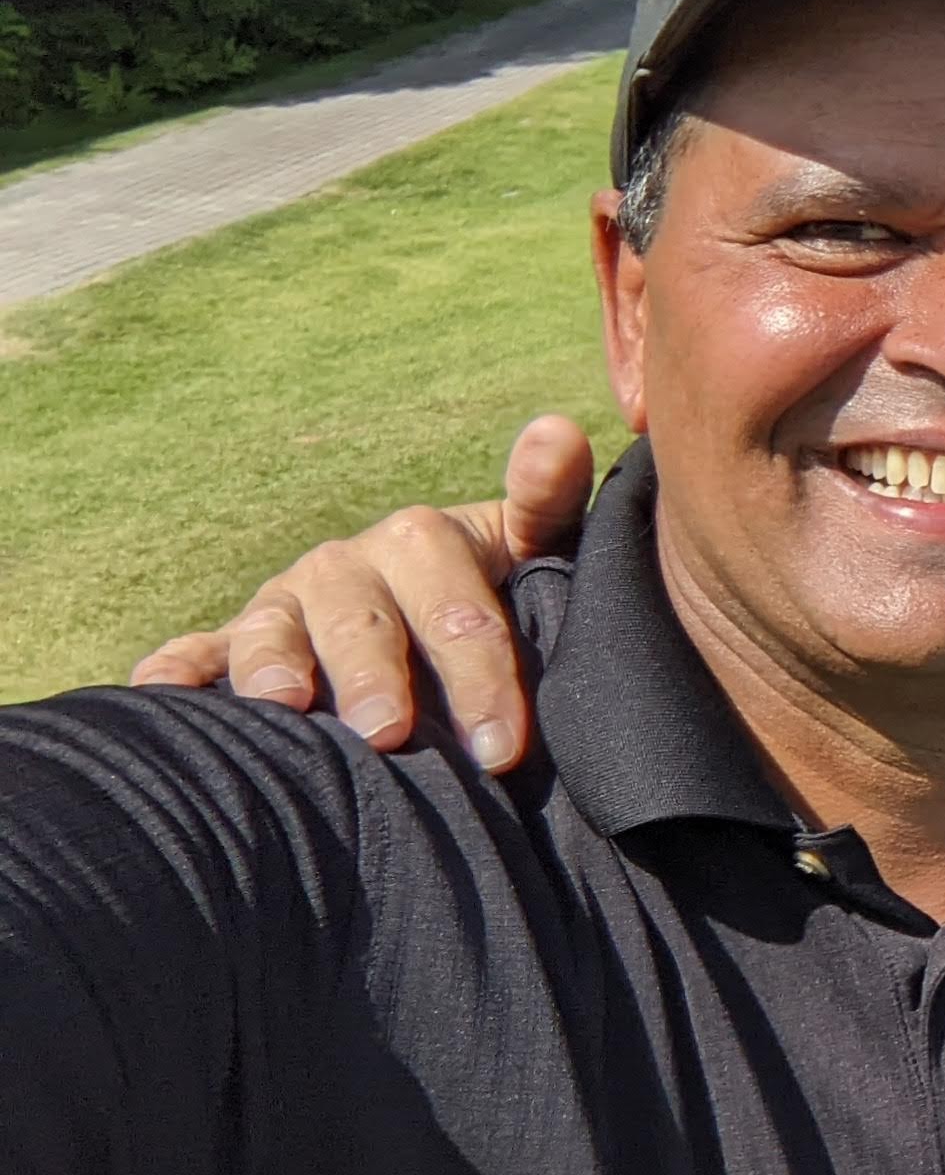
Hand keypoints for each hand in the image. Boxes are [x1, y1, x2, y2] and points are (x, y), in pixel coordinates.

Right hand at [128, 416, 595, 768]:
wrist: (423, 599)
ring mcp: (288, 603)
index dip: (479, 671)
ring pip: (273, 631)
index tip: (501, 745)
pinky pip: (198, 651)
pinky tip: (158, 691)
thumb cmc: (496, 585)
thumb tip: (557, 429)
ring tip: (283, 704)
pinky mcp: (235, 639)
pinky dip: (177, 670)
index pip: (456, 605)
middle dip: (374, 677)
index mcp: (424, 543)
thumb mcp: (532, 545)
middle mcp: (350, 567)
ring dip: (272, 666)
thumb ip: (547, 500)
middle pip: (361, 623)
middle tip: (389, 733)